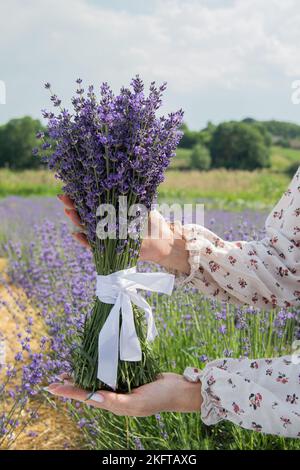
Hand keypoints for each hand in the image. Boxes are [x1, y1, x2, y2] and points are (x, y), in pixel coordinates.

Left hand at [45, 373, 201, 416]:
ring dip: (84, 376)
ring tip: (70, 371)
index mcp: (115, 405)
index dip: (69, 392)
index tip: (52, 386)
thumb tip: (92, 397)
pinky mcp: (130, 378)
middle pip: (89, 390)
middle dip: (73, 384)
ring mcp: (123, 388)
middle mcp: (116, 397)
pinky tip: (96, 362)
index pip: (87, 397)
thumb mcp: (137, 402)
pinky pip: (111, 373)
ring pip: (98, 381)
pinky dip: (101, 368)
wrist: (180, 390)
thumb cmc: (160, 397)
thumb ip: (115, 401)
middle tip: (57, 377)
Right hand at [58, 194, 189, 273]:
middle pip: (84, 212)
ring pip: (85, 227)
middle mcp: (105, 221)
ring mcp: (105, 235)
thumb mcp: (141, 203)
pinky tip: (76, 234)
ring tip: (68, 211)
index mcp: (111, 209)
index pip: (92, 200)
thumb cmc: (152, 220)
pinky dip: (83, 241)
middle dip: (72, 204)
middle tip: (63, 197)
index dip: (81, 193)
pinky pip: (92, 246)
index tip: (71, 186)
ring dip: (76, 220)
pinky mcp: (108, 249)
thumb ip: (131, 193)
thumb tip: (124, 174)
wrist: (161, 240)